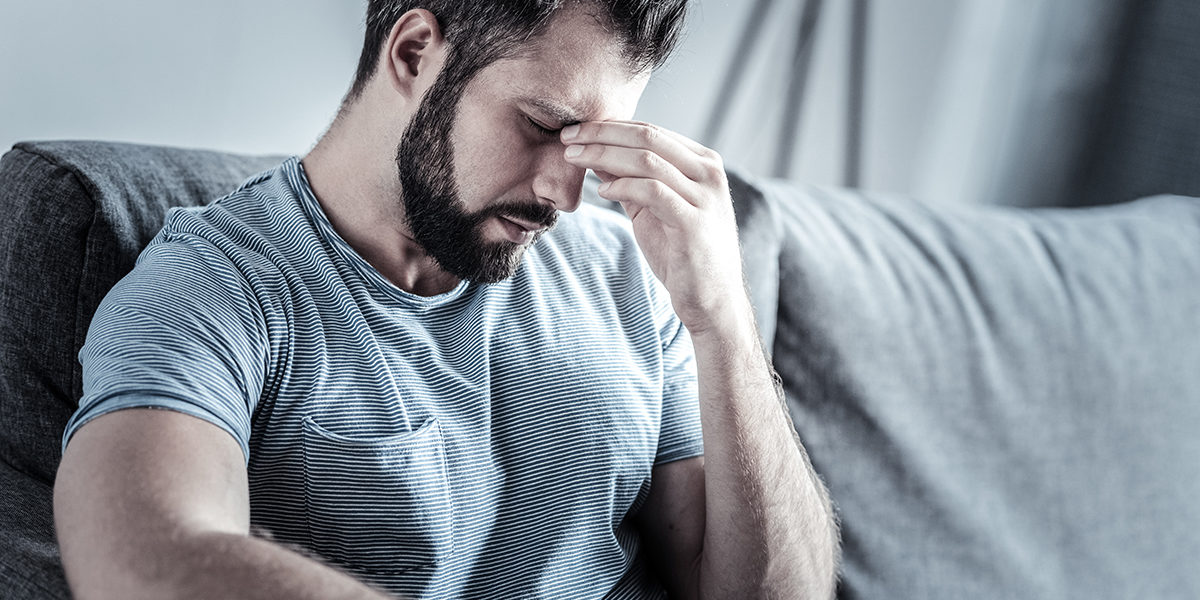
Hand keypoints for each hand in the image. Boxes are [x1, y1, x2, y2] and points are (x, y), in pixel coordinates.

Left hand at [561, 121, 751, 337]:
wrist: (711, 300)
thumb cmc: (682, 253)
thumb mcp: (652, 209)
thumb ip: (630, 180)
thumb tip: (594, 153)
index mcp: (702, 163)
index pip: (650, 131)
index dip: (609, 127)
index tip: (574, 131)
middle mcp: (708, 173)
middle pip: (648, 138)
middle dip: (601, 134)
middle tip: (567, 138)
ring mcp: (704, 196)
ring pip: (647, 160)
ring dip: (604, 155)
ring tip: (574, 159)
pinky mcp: (694, 222)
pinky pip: (652, 191)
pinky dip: (623, 186)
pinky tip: (602, 191)